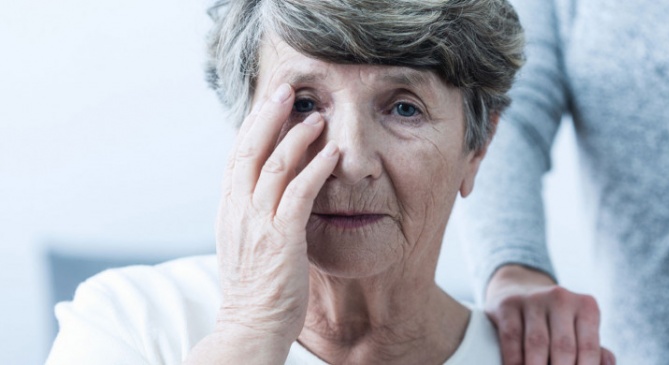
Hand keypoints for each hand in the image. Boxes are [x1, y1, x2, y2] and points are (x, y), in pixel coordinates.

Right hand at [185, 84, 338, 363]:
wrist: (250, 326)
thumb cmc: (253, 289)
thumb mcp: (243, 243)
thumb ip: (250, 213)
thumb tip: (263, 190)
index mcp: (229, 210)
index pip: (237, 156)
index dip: (252, 126)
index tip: (268, 102)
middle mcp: (239, 210)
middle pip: (250, 150)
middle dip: (268, 116)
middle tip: (286, 90)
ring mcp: (258, 223)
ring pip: (274, 166)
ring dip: (296, 137)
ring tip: (316, 116)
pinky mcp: (282, 238)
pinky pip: (299, 194)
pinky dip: (316, 169)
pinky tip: (331, 153)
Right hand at [485, 265, 615, 364]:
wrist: (520, 290)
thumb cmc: (557, 321)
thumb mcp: (579, 330)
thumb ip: (595, 352)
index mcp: (585, 306)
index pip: (589, 348)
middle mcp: (560, 298)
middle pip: (563, 347)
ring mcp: (532, 299)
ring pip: (537, 344)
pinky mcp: (507, 305)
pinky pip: (512, 338)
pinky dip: (514, 361)